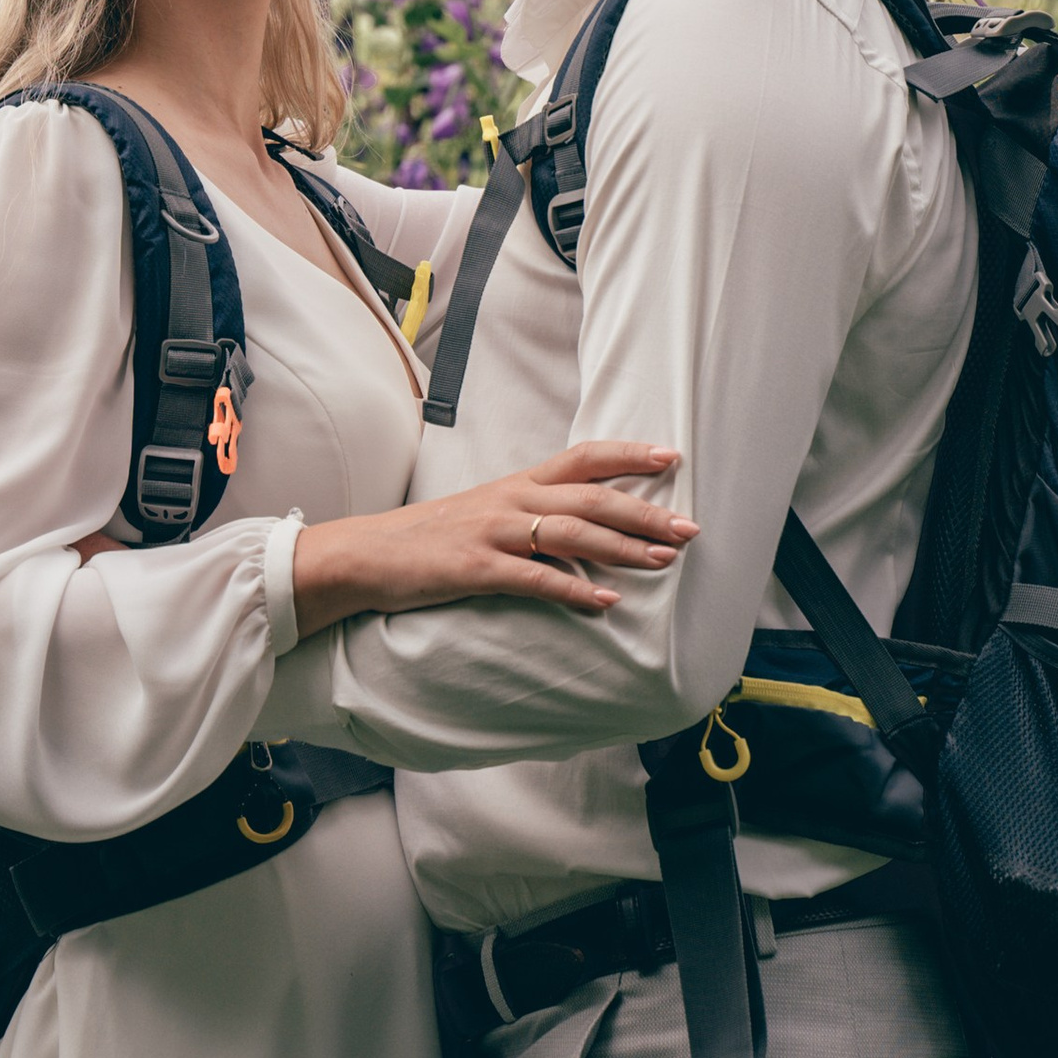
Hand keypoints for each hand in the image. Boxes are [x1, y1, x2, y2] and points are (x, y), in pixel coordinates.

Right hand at [290, 446, 696, 637]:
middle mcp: (510, 500)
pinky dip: (572, 590)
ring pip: (570, 534)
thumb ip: (533, 514)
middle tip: (688, 527)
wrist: (368, 554)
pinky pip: (533, 579)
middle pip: (589, 498)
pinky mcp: (475, 569)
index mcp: (517, 483)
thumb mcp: (487, 513)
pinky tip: (604, 603)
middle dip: (643, 512)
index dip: (628, 454)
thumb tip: (586, 530)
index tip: (672, 456)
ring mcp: (493, 533)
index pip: (582, 457)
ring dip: (621, 548)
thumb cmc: (433, 538)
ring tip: (663, 561)